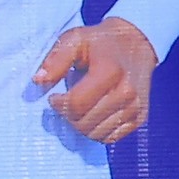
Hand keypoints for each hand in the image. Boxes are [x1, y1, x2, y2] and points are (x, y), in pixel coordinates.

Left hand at [34, 18, 159, 143]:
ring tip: (81, 106)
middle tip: (66, 102)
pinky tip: (93, 113)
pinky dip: (96, 131)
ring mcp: (136, 107)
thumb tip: (38, 80)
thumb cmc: (100, 42)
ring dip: (81, 125)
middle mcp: (127, 92)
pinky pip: (110, 138)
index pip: (76, 105)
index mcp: (110, 72)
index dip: (58, 105)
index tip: (54, 97)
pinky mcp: (140, 118)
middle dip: (67, 116)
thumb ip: (56, 59)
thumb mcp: (75, 40)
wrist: (137, 43)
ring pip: (95, 135)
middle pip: (84, 123)